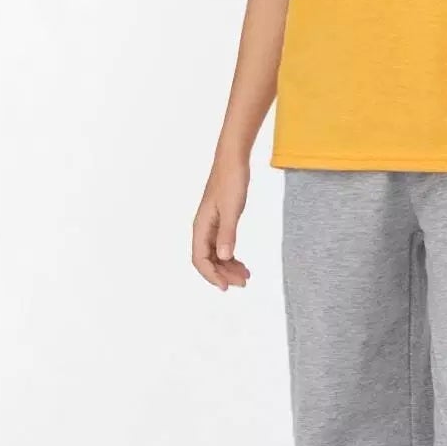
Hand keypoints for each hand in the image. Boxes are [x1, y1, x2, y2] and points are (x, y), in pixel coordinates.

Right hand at [192, 152, 251, 290]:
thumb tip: (224, 257)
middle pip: (208, 260)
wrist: (233, 159)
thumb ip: (227, 233)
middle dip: (224, 274)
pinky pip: (222, 245)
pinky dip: (231, 256)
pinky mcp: (220, 221)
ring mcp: (211, 225)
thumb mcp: (232, 209)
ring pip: (215, 254)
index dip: (212, 275)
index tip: (227, 286)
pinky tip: (242, 262)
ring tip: (246, 276)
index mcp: (201, 226)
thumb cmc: (231, 180)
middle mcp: (203, 227)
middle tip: (244, 282)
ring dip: (228, 267)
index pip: (200, 259)